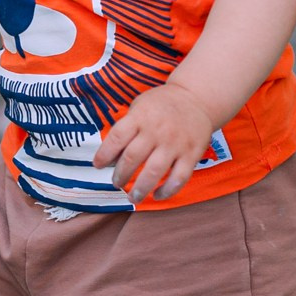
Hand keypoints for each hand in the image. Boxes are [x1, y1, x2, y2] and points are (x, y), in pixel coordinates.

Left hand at [93, 82, 216, 203]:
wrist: (197, 98)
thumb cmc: (162, 105)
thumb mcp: (140, 106)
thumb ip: (126, 128)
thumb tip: (111, 157)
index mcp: (141, 117)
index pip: (117, 138)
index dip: (104, 154)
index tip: (98, 165)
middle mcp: (157, 131)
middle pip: (132, 158)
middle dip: (120, 175)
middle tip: (116, 183)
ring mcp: (175, 144)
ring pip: (154, 172)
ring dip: (140, 188)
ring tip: (132, 197)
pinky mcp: (192, 155)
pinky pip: (178, 178)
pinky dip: (167, 191)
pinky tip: (157, 195)